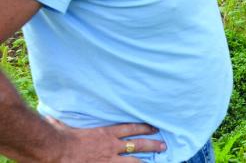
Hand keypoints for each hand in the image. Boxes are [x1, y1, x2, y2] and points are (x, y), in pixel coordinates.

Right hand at [40, 117, 165, 161]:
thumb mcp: (66, 126)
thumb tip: (52, 117)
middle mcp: (112, 146)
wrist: (58, 150)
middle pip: (138, 144)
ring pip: (134, 161)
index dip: (144, 128)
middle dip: (152, 145)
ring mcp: (109, 159)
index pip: (131, 128)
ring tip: (157, 161)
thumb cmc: (62, 137)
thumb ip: (63, 122)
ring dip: (145, 161)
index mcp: (106, 133)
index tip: (154, 128)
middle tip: (163, 146)